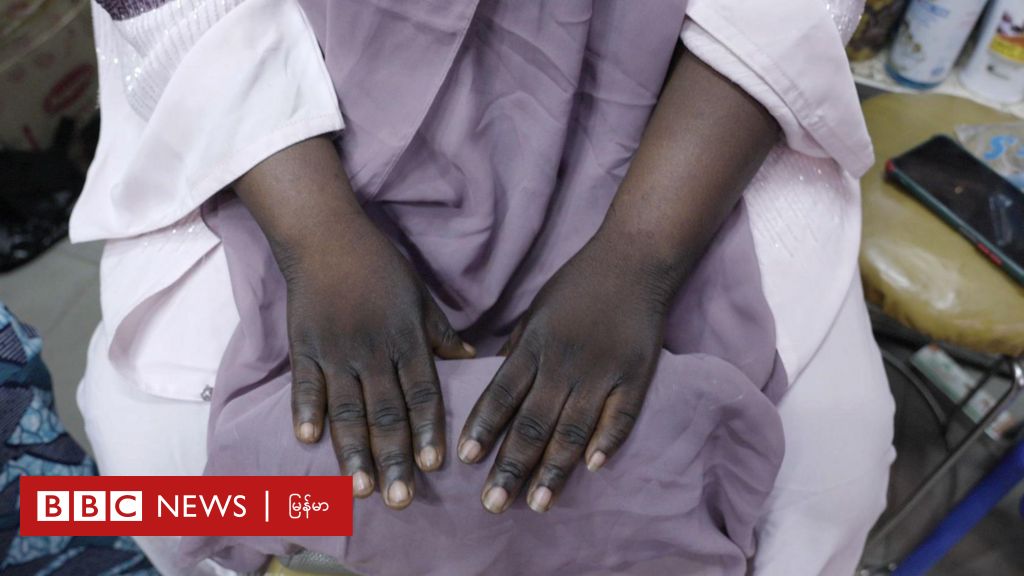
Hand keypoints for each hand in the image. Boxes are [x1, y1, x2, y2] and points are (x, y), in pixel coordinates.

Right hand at [283, 215, 474, 508]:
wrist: (326, 236)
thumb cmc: (381, 267)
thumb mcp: (421, 298)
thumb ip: (442, 336)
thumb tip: (474, 364)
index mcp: (406, 339)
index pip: (421, 393)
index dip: (428, 430)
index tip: (434, 466)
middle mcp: (372, 350)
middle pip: (385, 412)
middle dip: (393, 458)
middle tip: (399, 500)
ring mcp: (335, 350)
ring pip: (346, 409)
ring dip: (353, 451)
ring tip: (361, 488)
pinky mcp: (303, 346)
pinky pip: (305, 385)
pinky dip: (306, 412)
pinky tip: (307, 442)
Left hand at [457, 233, 677, 513]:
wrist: (633, 261)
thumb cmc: (576, 288)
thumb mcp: (533, 314)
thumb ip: (514, 354)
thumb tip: (488, 395)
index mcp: (534, 346)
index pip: (501, 394)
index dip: (483, 428)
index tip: (465, 460)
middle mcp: (563, 363)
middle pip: (533, 423)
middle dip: (511, 466)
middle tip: (493, 505)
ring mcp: (601, 371)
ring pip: (573, 429)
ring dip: (553, 470)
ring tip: (537, 504)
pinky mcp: (635, 376)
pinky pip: (620, 416)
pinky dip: (606, 442)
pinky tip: (592, 469)